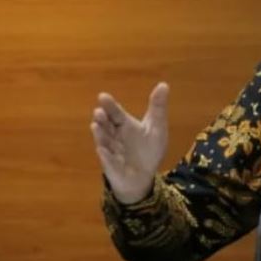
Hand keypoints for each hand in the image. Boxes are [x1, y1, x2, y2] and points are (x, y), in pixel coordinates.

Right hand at [90, 82, 169, 203]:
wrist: (143, 176)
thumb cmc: (148, 149)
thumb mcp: (157, 127)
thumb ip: (158, 107)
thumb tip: (163, 84)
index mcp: (125, 125)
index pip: (116, 114)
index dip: (110, 106)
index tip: (103, 96)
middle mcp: (115, 136)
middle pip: (107, 126)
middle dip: (102, 119)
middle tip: (99, 111)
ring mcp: (112, 151)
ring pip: (104, 141)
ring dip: (100, 134)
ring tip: (96, 125)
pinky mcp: (113, 167)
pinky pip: (109, 162)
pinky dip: (106, 156)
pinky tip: (102, 151)